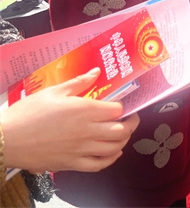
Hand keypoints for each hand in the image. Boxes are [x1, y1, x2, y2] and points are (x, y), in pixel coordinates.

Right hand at [2, 68, 139, 172]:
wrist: (7, 139)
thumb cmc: (28, 113)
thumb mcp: (54, 91)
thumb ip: (79, 82)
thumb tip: (97, 72)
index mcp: (85, 110)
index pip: (117, 110)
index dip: (123, 106)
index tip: (122, 104)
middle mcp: (88, 131)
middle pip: (121, 130)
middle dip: (131, 124)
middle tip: (129, 119)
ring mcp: (81, 149)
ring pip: (114, 148)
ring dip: (123, 140)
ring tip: (122, 133)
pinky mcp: (72, 164)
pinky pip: (99, 165)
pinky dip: (111, 159)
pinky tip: (113, 153)